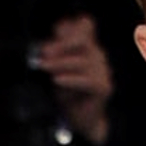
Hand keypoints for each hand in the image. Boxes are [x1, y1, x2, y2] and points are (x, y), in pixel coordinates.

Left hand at [35, 15, 112, 145]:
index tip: (55, 31)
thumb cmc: (67, 93)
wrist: (80, 119)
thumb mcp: (56, 70)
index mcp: (86, 47)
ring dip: (60, 63)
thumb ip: (53, 55)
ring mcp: (102, 71)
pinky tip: (57, 80)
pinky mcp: (103, 87)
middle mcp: (97, 56)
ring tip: (44, 67)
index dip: (71, 25)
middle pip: (83, 40)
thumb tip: (42, 47)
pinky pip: (87, 80)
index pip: (85, 25)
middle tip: (44, 52)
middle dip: (61, 44)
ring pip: (83, 61)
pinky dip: (71, 79)